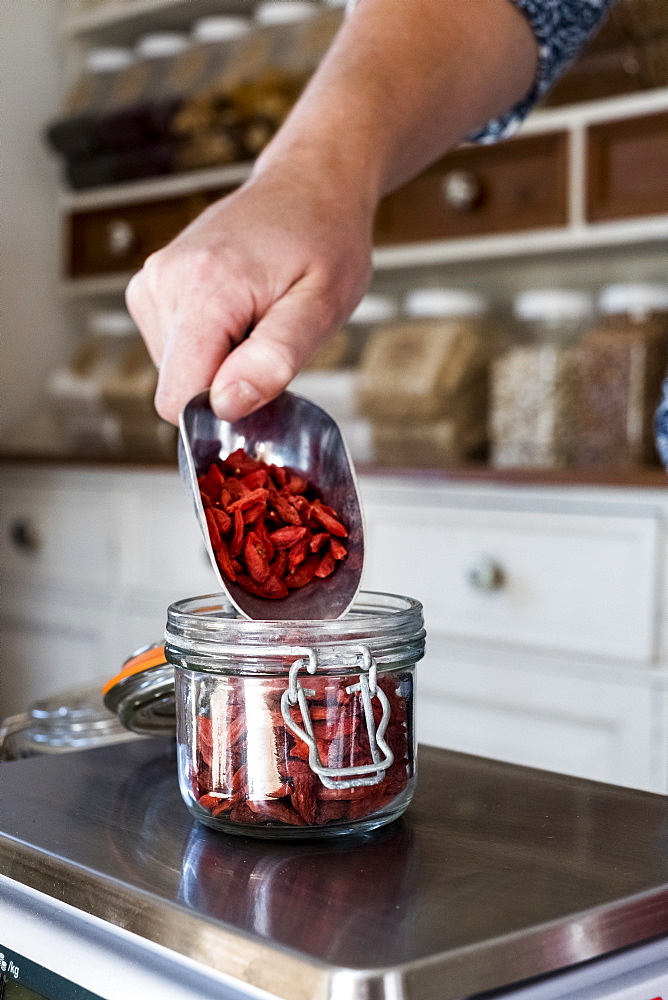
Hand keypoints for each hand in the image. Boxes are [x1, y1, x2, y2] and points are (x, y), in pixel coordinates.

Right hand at [126, 164, 373, 424]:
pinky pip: (172, 348)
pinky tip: (238, 312)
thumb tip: (227, 405)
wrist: (310, 185)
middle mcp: (164, 282)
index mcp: (204, 288)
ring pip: (175, 371)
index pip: (178, 397)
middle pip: (178, 387)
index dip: (222, 410)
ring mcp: (151, 282)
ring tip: (257, 319)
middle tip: (269, 339)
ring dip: (219, 362)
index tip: (262, 384)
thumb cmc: (325, 241)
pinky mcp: (150, 287)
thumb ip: (275, 359)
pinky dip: (208, 345)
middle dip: (225, 382)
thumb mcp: (322, 306)